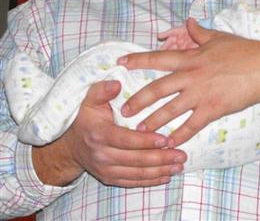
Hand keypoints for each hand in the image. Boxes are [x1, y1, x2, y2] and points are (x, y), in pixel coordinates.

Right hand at [32, 80, 186, 187]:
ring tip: (179, 166)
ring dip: (160, 171)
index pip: (126, 140)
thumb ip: (102, 90)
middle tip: (181, 155)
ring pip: (137, 174)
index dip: (146, 141)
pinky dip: (150, 181)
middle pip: (136, 160)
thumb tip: (116, 83)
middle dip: (161, 159)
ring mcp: (105, 170)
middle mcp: (102, 155)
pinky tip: (167, 176)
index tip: (166, 139)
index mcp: (99, 135)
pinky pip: (133, 182)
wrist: (71, 146)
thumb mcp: (89, 100)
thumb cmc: (86, 118)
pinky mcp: (110, 179)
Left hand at [119, 19, 259, 146]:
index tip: (121, 63)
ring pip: (170, 110)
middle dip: (138, 100)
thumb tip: (189, 21)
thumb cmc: (244, 51)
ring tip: (140, 131)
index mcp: (191, 58)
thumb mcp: (220, 38)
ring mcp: (200, 95)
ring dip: (153, 121)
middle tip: (124, 110)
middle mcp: (191, 77)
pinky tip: (170, 143)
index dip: (138, 60)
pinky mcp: (212, 110)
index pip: (158, 59)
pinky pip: (191, 125)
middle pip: (157, 89)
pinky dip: (179, 135)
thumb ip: (200, 32)